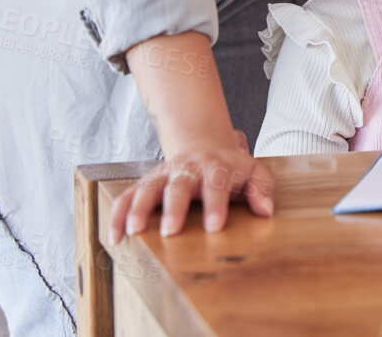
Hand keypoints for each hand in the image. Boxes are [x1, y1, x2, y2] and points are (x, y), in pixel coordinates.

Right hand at [107, 128, 274, 243]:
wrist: (203, 145)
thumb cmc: (229, 167)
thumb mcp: (252, 170)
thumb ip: (262, 187)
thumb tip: (266, 210)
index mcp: (215, 166)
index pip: (216, 184)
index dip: (215, 205)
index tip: (214, 227)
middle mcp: (186, 169)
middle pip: (178, 185)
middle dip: (174, 207)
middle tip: (171, 230)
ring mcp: (163, 175)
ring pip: (148, 188)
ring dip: (140, 209)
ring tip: (135, 231)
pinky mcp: (145, 184)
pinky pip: (127, 197)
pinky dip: (118, 215)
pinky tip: (115, 236)